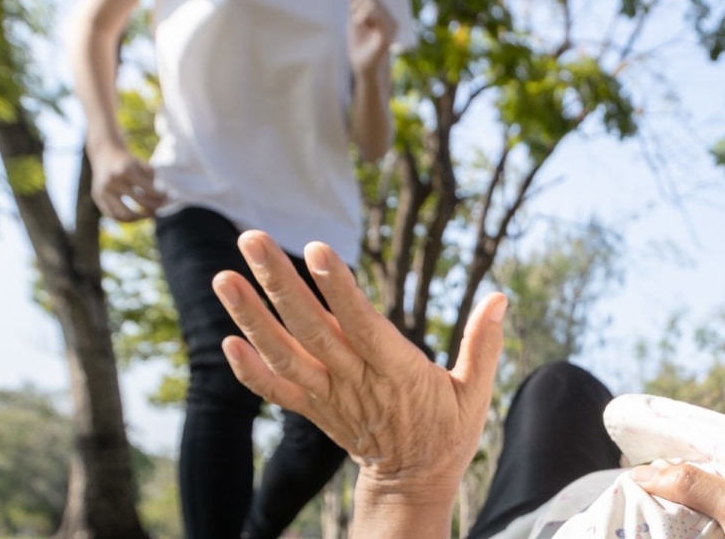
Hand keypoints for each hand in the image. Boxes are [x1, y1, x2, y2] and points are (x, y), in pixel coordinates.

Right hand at [88, 144, 163, 221]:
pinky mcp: (97, 197)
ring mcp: (103, 190)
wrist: (104, 153)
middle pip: (140, 202)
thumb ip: (152, 180)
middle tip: (159, 209)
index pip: (149, 191)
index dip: (160, 197)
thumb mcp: (142, 165)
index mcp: (127, 170)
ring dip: (139, 218)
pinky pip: (112, 215)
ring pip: (124, 214)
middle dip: (153, 208)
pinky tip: (135, 217)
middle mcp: (113, 181)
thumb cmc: (128, 161)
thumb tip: (163, 199)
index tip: (166, 198)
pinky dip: (125, 219)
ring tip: (148, 215)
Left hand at [213, 230, 505, 501]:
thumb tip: (501, 296)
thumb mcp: (475, 392)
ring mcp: (330, 396)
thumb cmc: (447, 431)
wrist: (412, 484)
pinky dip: (250, 371)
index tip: (319, 250)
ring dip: (251, 316)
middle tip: (251, 240)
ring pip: (285, 354)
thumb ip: (483, 344)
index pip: (363, 325)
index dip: (341, 290)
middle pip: (312, 328)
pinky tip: (226, 341)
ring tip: (223, 278)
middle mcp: (357, 381)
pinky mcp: (315, 410)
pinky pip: (277, 392)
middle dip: (279, 283)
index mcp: (398, 372)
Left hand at [347, 0, 396, 73]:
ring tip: (359, 25)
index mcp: (384, 13)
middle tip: (356, 21)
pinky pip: (375, 15)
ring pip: (371, 2)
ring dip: (357, 12)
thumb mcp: (354, 17)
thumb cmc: (359, 44)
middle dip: (355, 4)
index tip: (353, 14)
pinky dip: (363, 16)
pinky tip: (361, 23)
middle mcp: (391, 18)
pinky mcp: (387, 35)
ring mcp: (391, 26)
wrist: (361, 66)